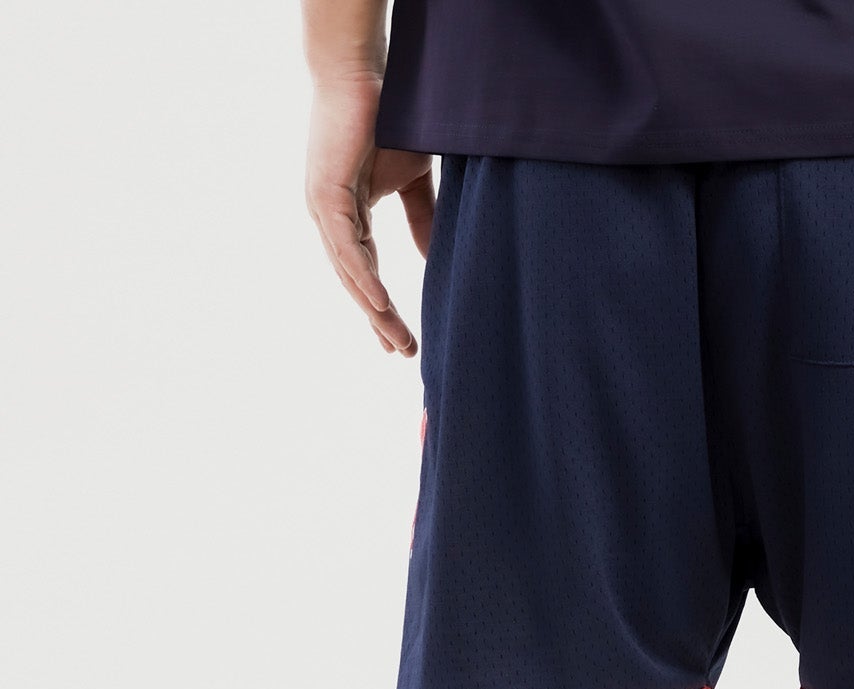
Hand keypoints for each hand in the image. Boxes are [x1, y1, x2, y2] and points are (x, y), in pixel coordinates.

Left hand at [306, 77, 434, 355]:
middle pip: (356, 281)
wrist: (364, 74)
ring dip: (373, 309)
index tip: (402, 338)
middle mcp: (330, 218)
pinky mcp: (325, 195)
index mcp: (348, 216)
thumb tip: (432, 258)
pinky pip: (346, 249)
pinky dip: (362, 278)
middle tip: (403, 351)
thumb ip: (422, 219)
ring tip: (396, 339)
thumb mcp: (413, 181)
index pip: (366, 271)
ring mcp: (323, 208)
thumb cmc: (388, 120)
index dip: (384, 306)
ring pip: (350, 272)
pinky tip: (377, 305)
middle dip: (379, 319)